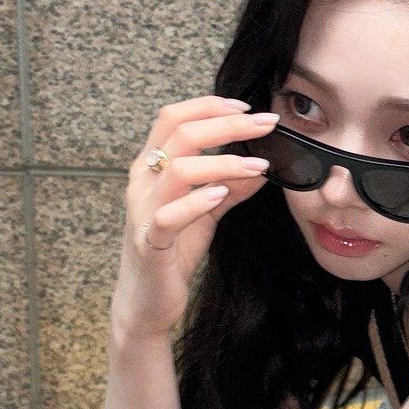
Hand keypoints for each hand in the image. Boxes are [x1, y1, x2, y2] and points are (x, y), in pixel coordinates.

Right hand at [111, 95, 280, 342]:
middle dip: (228, 124)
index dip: (210, 106)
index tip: (247, 107)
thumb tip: (262, 165)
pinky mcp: (149, 243)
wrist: (146, 303)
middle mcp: (142, 182)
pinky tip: (221, 195)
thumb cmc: (172, 252)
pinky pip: (167, 216)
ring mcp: (142, 211)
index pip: (174, 118)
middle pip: (181, 134)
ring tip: (258, 165)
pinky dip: (196, 202)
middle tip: (266, 125)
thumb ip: (229, 187)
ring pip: (177, 170)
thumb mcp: (206, 213)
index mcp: (151, 168)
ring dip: (223, 162)